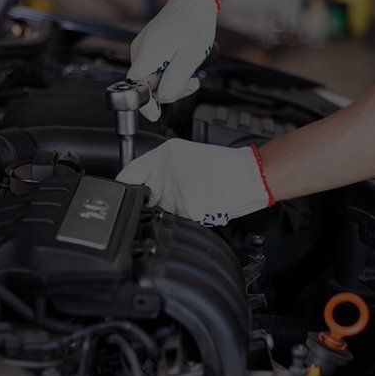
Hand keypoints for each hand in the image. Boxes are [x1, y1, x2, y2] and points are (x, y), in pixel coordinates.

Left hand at [116, 139, 275, 226]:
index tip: (123, 193)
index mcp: (164, 155)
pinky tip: (202, 205)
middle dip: (154, 199)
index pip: (128, 174)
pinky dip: (187, 217)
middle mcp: (166, 171)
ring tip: (195, 196)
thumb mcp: (185, 156)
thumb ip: (160, 168)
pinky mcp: (188, 209)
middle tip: (178, 193)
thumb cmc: (223, 167)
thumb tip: (139, 183)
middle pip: (144, 196)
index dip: (124, 186)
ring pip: (162, 211)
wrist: (251, 176)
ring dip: (172, 210)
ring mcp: (176, 191)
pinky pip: (179, 220)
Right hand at [128, 0, 218, 120]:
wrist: (195, 1)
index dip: (146, 103)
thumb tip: (161, 99)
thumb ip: (174, 81)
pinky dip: (169, 71)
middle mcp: (140, 49)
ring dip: (171, 81)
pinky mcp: (149, 46)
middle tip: (190, 85)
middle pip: (146, 84)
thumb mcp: (189, 59)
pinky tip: (182, 66)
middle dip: (168, 91)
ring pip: (152, 77)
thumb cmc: (194, 26)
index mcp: (147, 52)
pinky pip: (155, 67)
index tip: (156, 114)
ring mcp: (143, 47)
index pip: (136, 86)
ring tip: (190, 76)